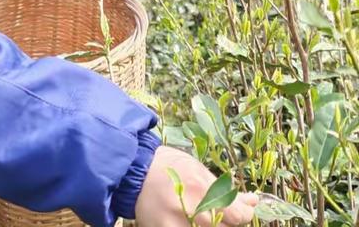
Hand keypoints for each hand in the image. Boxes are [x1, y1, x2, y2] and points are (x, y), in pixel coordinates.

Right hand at [135, 146, 257, 226]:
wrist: (134, 172)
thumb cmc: (169, 166)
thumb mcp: (198, 170)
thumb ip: (225, 189)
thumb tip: (253, 201)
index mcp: (201, 190)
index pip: (238, 217)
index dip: (244, 214)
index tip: (241, 209)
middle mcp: (191, 212)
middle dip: (226, 221)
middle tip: (217, 210)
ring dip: (211, 225)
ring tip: (200, 213)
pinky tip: (190, 220)